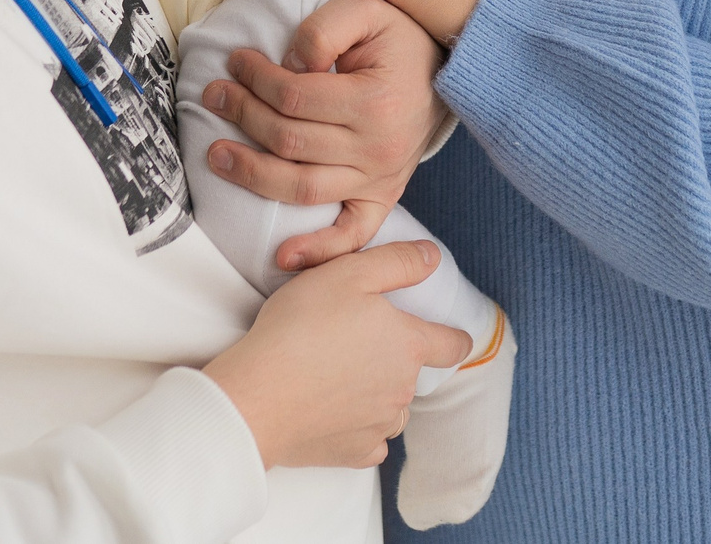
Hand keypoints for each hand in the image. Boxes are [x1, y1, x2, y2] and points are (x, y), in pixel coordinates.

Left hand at [201, 0, 448, 270]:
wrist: (441, 69)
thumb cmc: (397, 38)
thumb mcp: (364, 9)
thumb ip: (323, 30)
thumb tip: (289, 66)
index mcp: (375, 100)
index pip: (294, 97)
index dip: (255, 78)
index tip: (235, 61)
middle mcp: (379, 147)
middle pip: (289, 141)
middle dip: (243, 115)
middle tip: (215, 94)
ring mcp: (381, 178)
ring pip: (302, 187)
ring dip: (252, 173)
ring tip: (217, 154)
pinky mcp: (382, 198)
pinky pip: (351, 235)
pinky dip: (318, 251)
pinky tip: (282, 257)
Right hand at [203, 242, 472, 468]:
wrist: (256, 395)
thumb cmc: (299, 328)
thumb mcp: (347, 273)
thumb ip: (396, 263)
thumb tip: (431, 257)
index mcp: (408, 346)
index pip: (454, 345)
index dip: (453, 338)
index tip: (448, 337)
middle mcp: (403, 389)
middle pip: (412, 374)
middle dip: (392, 359)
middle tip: (351, 343)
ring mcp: (380, 425)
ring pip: (392, 408)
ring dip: (377, 394)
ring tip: (338, 377)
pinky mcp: (355, 453)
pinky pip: (369, 440)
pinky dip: (357, 427)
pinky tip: (332, 411)